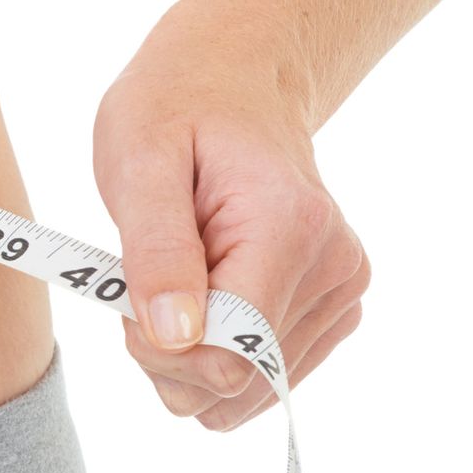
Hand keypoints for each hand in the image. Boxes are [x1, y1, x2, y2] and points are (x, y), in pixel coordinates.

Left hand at [93, 27, 368, 428]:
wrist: (235, 80)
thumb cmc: (177, 109)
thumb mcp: (138, 159)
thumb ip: (156, 252)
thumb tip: (176, 338)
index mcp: (290, 228)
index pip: (231, 355)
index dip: (160, 347)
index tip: (130, 294)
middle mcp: (334, 268)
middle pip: (239, 383)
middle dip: (170, 356)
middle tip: (145, 286)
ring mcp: (342, 293)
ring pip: (249, 392)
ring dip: (190, 359)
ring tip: (176, 284)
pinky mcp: (335, 311)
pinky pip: (264, 380)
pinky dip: (217, 356)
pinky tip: (203, 298)